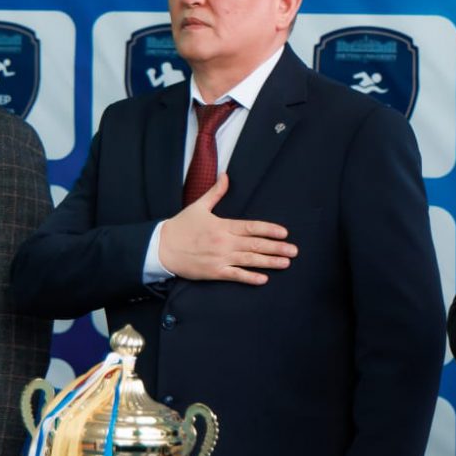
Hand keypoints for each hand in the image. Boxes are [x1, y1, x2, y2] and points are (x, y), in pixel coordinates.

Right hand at [158, 174, 296, 283]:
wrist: (162, 247)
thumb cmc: (181, 226)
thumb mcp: (198, 206)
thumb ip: (215, 192)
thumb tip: (225, 176)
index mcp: (222, 225)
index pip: (251, 227)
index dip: (269, 230)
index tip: (284, 232)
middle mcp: (224, 242)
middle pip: (255, 245)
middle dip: (276, 247)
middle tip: (294, 251)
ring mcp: (220, 258)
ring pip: (249, 261)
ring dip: (269, 262)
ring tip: (285, 263)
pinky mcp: (214, 272)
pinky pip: (235, 275)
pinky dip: (249, 278)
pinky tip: (263, 279)